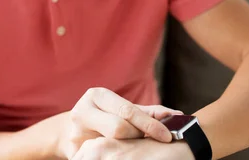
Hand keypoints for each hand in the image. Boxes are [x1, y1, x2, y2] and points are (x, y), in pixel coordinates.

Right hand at [56, 87, 183, 158]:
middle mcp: (82, 110)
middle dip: (137, 136)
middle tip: (146, 141)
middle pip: (118, 128)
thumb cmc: (105, 117)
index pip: (127, 110)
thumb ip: (147, 112)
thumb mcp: (122, 109)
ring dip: (127, 147)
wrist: (72, 131)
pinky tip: (122, 156)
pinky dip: (115, 156)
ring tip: (134, 148)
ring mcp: (74, 131)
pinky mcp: (73, 151)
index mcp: (97, 95)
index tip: (167, 136)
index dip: (149, 124)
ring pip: (110, 143)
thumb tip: (176, 115)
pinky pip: (100, 156)